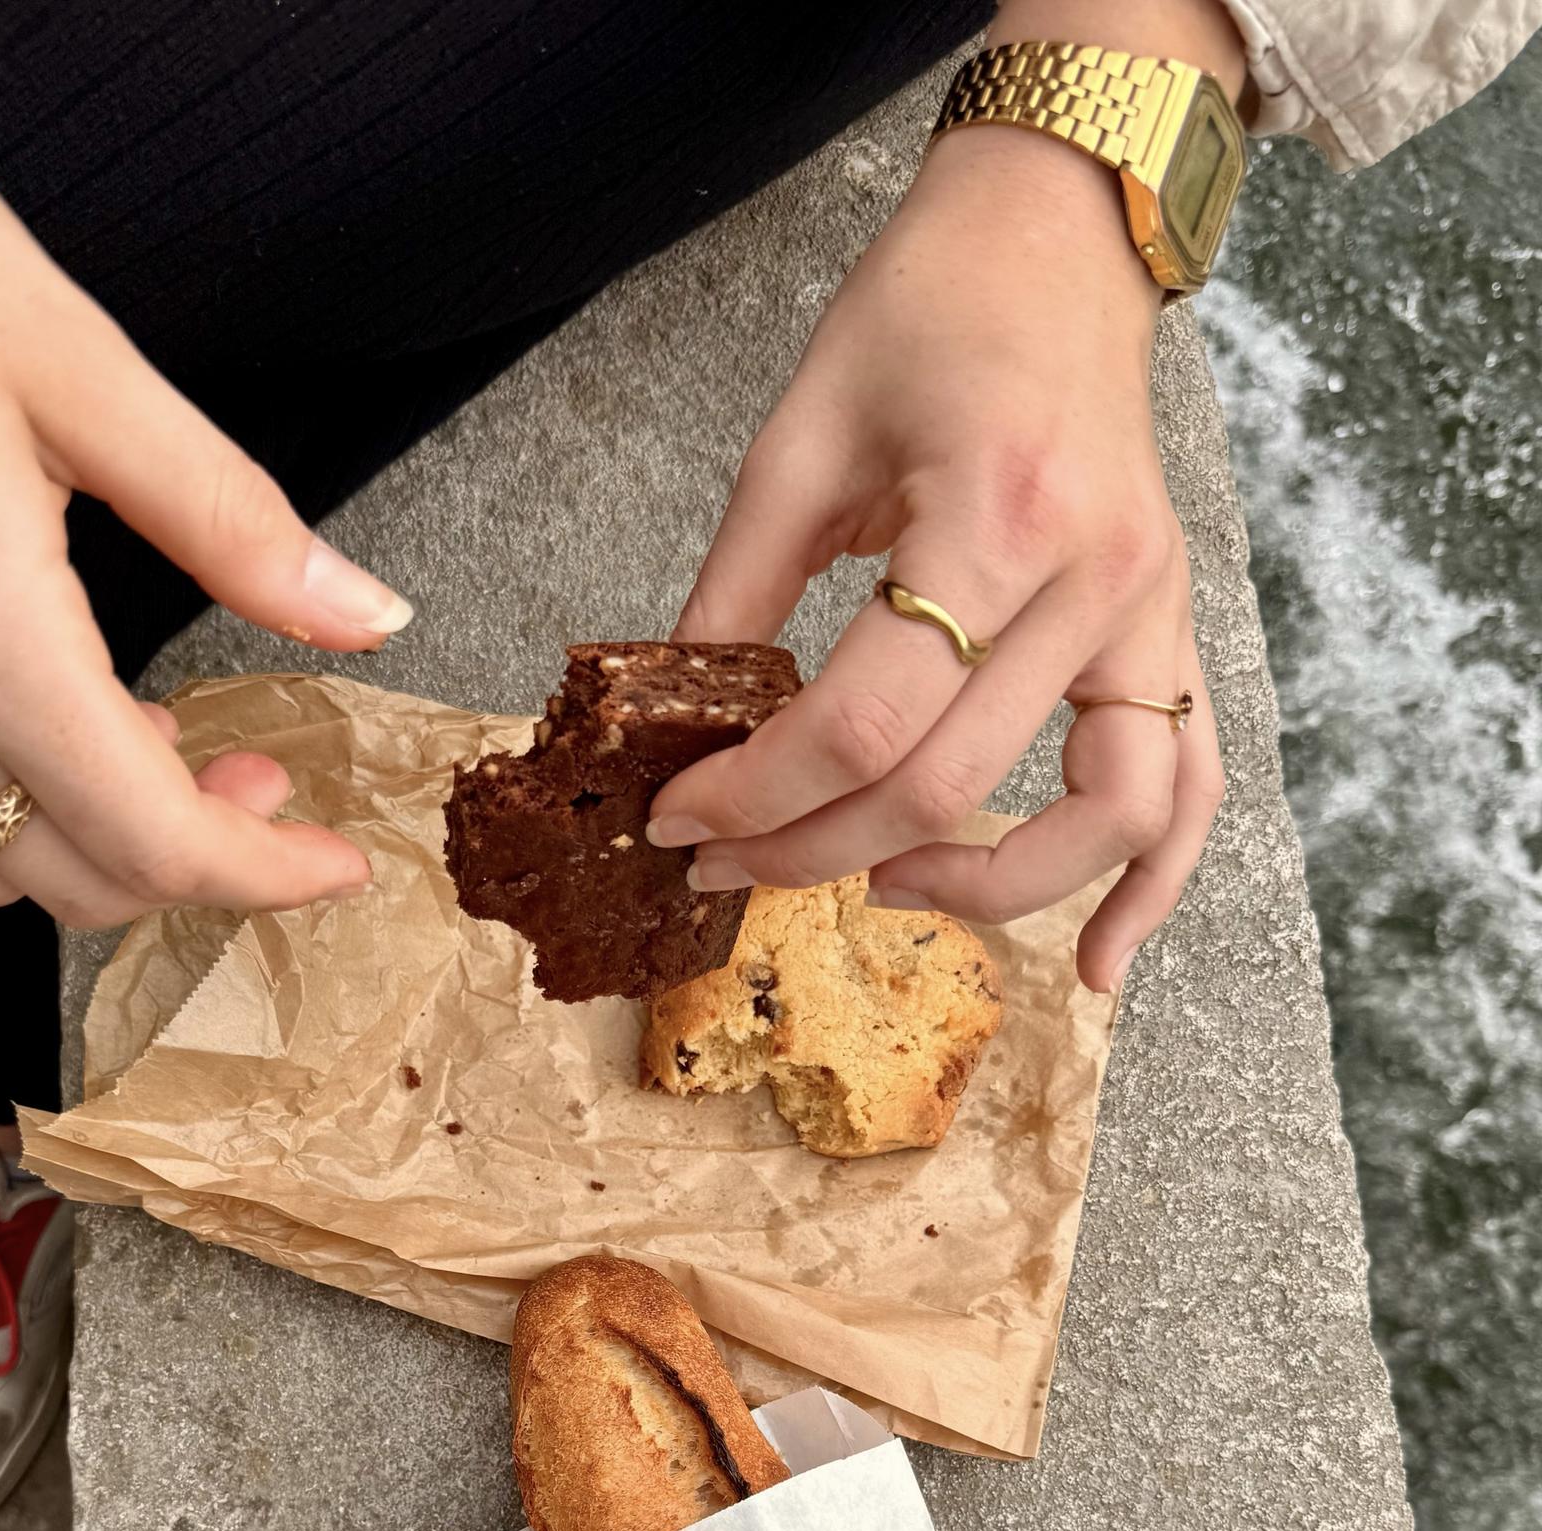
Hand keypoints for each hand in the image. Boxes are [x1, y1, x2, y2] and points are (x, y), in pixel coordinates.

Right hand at [0, 1, 404, 926]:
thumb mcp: (77, 361)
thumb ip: (230, 518)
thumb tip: (361, 612)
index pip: (148, 838)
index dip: (262, 874)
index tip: (330, 858)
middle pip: (66, 880)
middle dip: (188, 859)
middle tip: (253, 766)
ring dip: (82, 840)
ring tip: (144, 735)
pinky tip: (26, 704)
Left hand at [651, 124, 1223, 991]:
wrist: (1057, 238)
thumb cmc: (928, 312)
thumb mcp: (801, 436)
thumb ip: (736, 591)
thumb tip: (670, 728)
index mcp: (993, 514)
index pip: (867, 720)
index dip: (760, 796)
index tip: (683, 819)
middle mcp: (1091, 576)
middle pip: (949, 784)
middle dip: (815, 849)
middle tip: (727, 862)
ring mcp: (1149, 610)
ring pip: (1099, 818)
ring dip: (985, 889)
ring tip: (881, 892)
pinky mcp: (1169, 631)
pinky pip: (1186, 787)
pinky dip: (1150, 889)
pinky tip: (1095, 967)